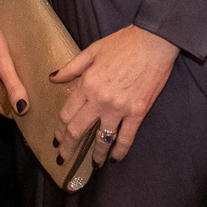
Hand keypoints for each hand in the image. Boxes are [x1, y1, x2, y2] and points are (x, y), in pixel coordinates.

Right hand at [0, 4, 27, 117]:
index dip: (23, 101)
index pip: (11, 112)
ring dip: (6, 83)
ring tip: (12, 67)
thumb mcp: (3, 62)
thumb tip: (23, 108)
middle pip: (4, 103)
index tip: (30, 87)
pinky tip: (1, 64)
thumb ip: (13, 87)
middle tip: (22, 73)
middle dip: (15, 91)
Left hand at [52, 24, 177, 165]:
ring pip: (102, 139)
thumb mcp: (92, 50)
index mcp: (87, 84)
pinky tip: (115, 159)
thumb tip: (53, 78)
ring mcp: (120, 108)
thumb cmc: (123, 43)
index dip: (59, 131)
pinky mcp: (138, 112)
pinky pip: (126, 138)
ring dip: (95, 155)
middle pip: (78, 130)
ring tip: (92, 165)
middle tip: (63, 159)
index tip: (56, 140)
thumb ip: (71, 67)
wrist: (153, 41)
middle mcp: (100, 100)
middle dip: (69, 148)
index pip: (67, 114)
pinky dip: (120, 151)